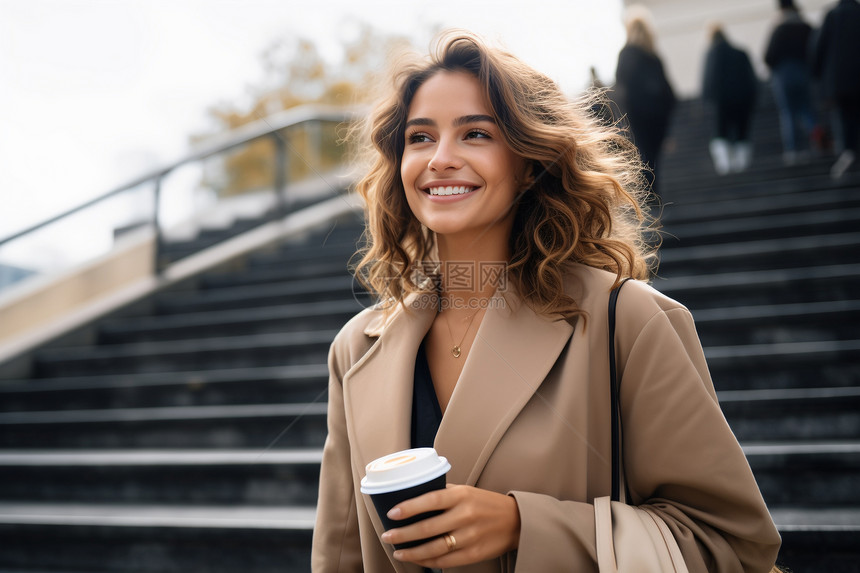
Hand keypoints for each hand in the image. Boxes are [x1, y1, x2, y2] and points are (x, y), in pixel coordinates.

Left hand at [379, 484, 519, 567]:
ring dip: (412, 552)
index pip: (431, 500)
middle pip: (428, 528)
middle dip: (403, 534)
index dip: (409, 508)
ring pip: (434, 548)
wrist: (515, 521)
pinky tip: (417, 560)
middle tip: (387, 536)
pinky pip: (446, 560)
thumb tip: (411, 497)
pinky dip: (429, 561)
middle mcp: (465, 516)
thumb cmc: (484, 503)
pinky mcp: (474, 554)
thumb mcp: (466, 491)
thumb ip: (442, 494)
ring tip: (398, 551)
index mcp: (461, 496)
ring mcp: (470, 536)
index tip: (391, 513)